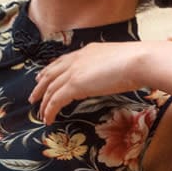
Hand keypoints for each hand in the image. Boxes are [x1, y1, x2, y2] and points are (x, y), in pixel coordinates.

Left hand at [28, 42, 147, 123]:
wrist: (138, 61)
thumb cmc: (136, 62)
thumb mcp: (117, 61)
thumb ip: (106, 67)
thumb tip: (108, 76)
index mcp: (86, 51)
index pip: (63, 61)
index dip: (51, 70)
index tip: (43, 77)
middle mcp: (76, 59)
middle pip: (51, 73)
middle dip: (40, 86)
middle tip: (33, 97)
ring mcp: (74, 72)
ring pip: (51, 88)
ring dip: (43, 102)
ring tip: (40, 113)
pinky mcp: (74, 85)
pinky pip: (56, 100)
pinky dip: (50, 110)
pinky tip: (48, 119)